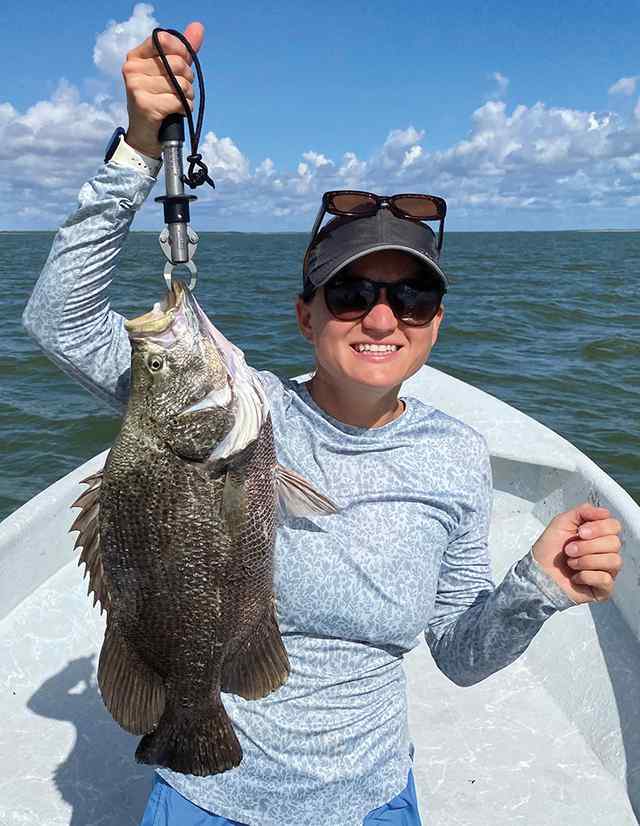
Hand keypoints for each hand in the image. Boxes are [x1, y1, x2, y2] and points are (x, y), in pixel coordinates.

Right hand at [122, 21, 204, 158]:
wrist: (145, 138)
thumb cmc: (159, 103)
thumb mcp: (171, 74)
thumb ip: (184, 51)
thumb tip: (198, 27)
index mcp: (136, 57)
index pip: (164, 40)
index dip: (181, 53)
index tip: (182, 68)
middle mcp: (132, 69)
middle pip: (177, 64)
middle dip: (187, 80)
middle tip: (180, 92)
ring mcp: (136, 86)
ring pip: (180, 84)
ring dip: (187, 97)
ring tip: (177, 104)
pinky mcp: (144, 104)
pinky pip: (178, 101)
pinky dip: (184, 108)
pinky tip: (176, 113)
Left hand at [532, 502, 622, 603]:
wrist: (537, 572)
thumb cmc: (549, 549)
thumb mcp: (561, 523)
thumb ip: (582, 512)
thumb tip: (605, 512)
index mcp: (598, 536)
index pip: (614, 526)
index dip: (599, 528)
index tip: (580, 532)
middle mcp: (605, 552)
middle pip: (614, 543)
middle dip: (588, 546)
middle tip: (569, 550)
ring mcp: (606, 571)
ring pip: (614, 561)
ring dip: (587, 561)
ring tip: (570, 563)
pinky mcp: (603, 589)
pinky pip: (606, 579)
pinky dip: (587, 576)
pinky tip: (575, 577)